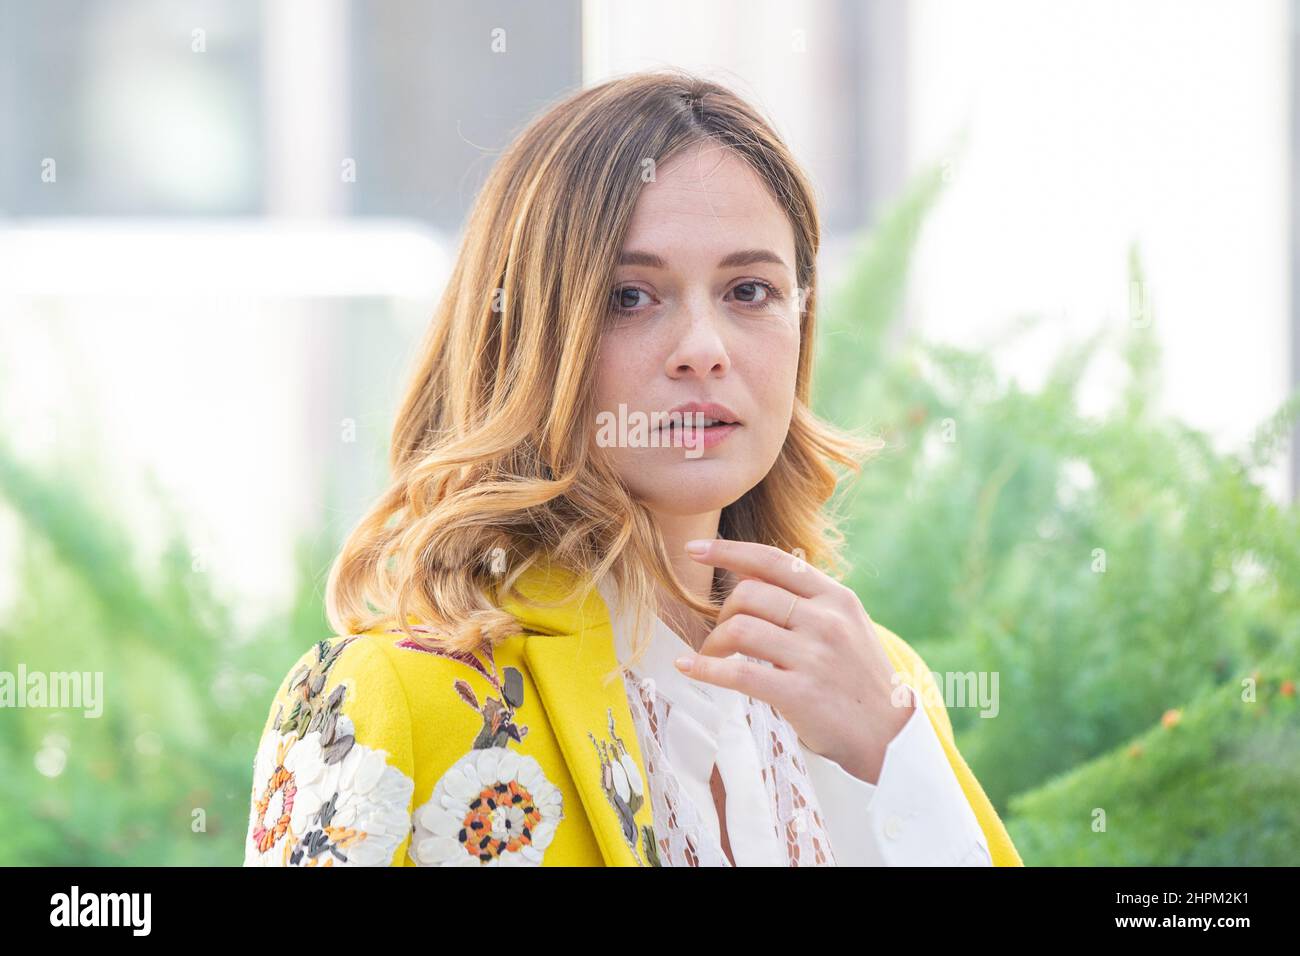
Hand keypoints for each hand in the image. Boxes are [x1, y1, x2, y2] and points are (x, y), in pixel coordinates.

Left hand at [673, 538, 914, 783]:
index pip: (774, 560)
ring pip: (739, 629)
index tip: (695, 549)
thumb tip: (747, 571)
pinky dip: (705, 669)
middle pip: (748, 594)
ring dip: (713, 643)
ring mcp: (814, 656)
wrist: (890, 737)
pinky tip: (689, 669)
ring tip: (712, 657)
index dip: (728, 551)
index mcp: (836, 598)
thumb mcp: (845, 625)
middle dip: (723, 613)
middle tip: (720, 637)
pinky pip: (738, 673)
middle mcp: (826, 620)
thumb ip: (803, 599)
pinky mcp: (800, 693)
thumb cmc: (858, 679)